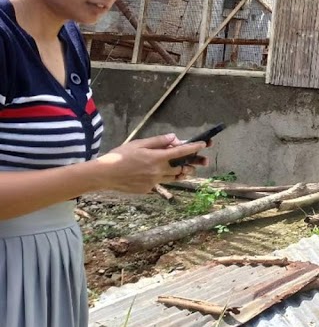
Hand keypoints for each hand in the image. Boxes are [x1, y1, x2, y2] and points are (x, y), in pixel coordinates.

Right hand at [94, 134, 209, 193]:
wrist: (104, 175)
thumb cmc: (119, 156)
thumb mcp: (138, 144)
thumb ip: (158, 141)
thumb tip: (174, 137)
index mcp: (156, 158)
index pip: (181, 151)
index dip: (194, 148)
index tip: (204, 144)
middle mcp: (158, 171)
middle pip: (181, 167)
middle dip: (193, 163)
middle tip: (202, 161)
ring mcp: (154, 182)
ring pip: (174, 177)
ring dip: (181, 172)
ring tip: (187, 168)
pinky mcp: (148, 189)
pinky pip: (161, 182)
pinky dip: (164, 177)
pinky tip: (161, 173)